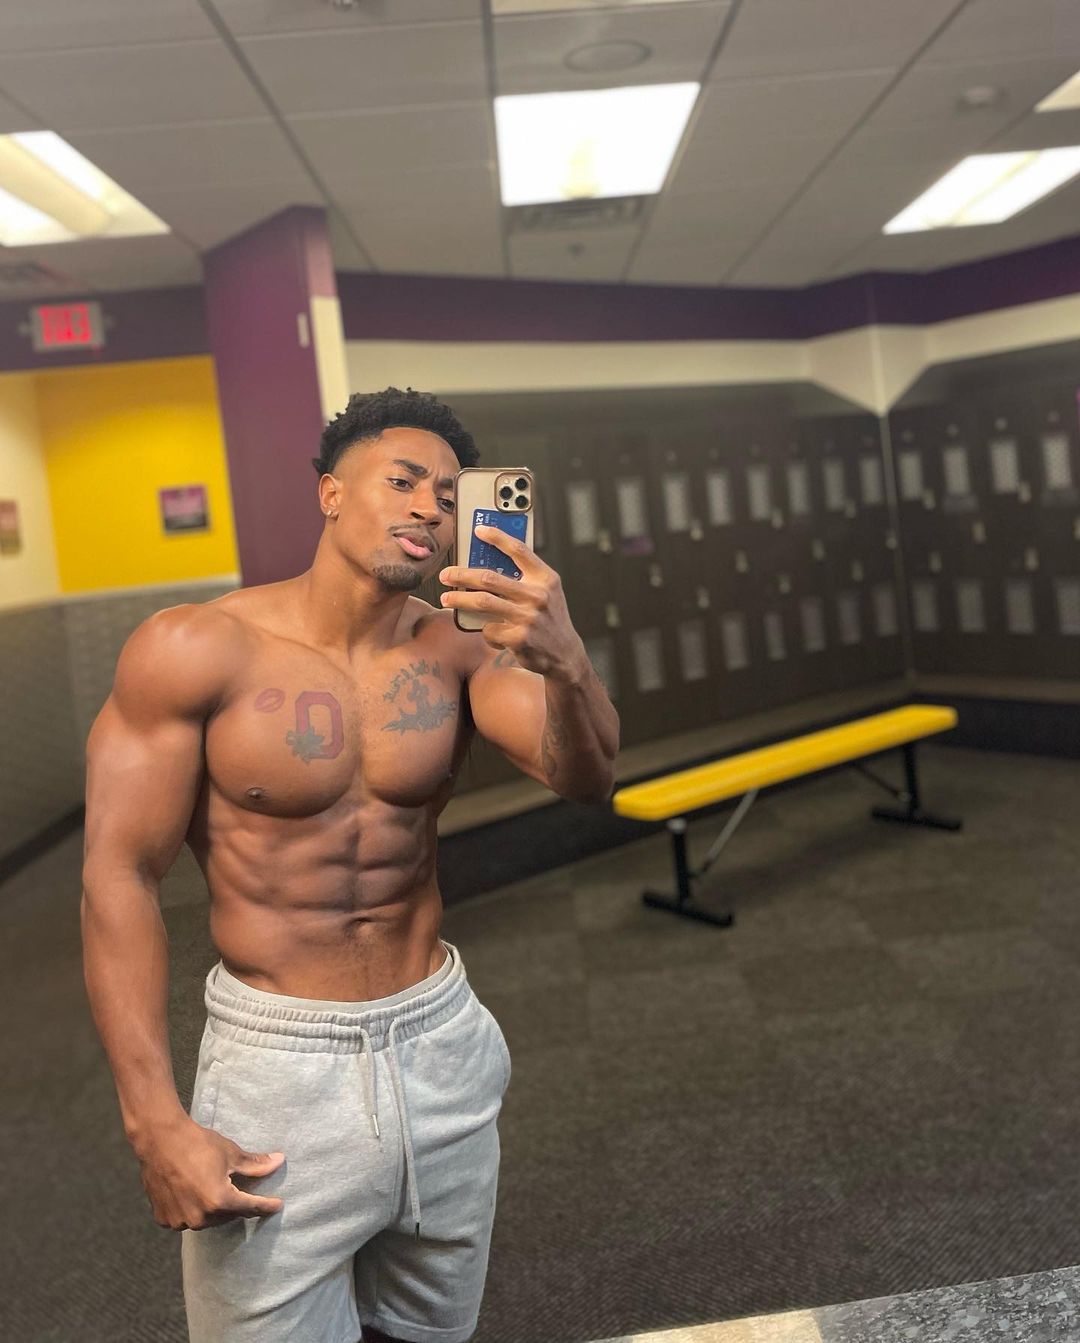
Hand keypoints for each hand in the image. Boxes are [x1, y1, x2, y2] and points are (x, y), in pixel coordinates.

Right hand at [135, 1114, 284, 1230]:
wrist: (159, 1139)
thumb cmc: (197, 1143)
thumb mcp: (231, 1153)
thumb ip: (255, 1164)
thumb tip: (279, 1161)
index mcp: (219, 1201)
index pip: (250, 1207)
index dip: (266, 1205)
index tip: (278, 1205)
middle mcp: (200, 1217)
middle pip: (228, 1215)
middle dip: (237, 1204)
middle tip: (241, 1190)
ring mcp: (180, 1221)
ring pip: (207, 1220)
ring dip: (215, 1209)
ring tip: (214, 1190)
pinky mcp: (164, 1219)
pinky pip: (186, 1219)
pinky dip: (194, 1210)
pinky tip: (194, 1195)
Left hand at [439, 525, 587, 679]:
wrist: (565, 654)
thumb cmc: (549, 619)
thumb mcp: (546, 593)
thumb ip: (524, 579)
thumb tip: (485, 567)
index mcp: (545, 579)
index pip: (519, 550)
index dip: (497, 537)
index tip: (479, 531)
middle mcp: (538, 595)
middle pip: (489, 578)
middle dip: (461, 575)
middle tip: (446, 575)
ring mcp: (528, 618)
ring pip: (482, 602)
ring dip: (459, 599)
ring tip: (446, 598)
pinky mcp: (519, 638)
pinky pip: (489, 629)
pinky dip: (486, 631)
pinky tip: (492, 632)